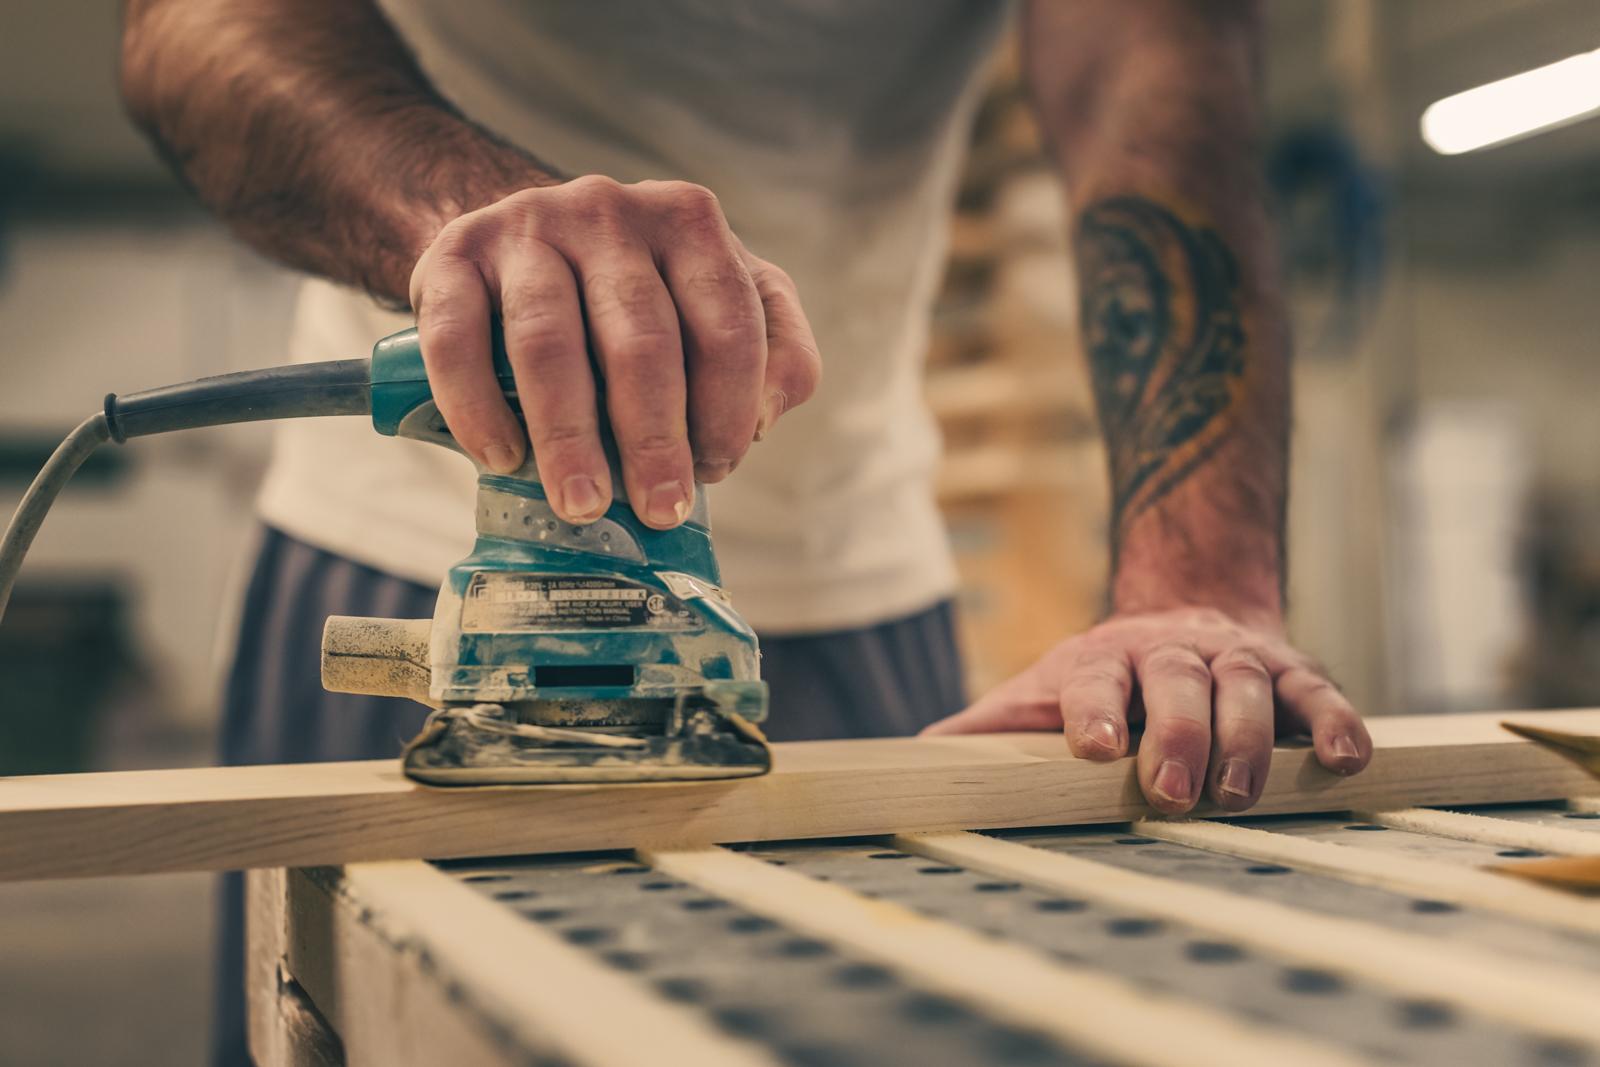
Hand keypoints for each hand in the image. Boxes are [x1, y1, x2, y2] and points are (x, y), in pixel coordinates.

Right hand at [409, 175, 821, 527]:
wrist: (522, 240)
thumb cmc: (636, 294)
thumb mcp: (722, 302)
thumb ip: (775, 353)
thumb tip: (760, 421)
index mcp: (689, 223)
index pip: (727, 322)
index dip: (727, 407)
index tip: (715, 470)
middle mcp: (609, 211)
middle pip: (640, 337)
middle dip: (653, 438)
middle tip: (657, 510)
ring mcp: (527, 227)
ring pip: (548, 341)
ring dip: (568, 436)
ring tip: (580, 503)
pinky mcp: (453, 255)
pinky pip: (457, 338)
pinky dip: (478, 405)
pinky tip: (501, 457)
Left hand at [920, 608, 1370, 813]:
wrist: (1186, 611)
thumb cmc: (1103, 683)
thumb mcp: (1037, 696)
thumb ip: (984, 731)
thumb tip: (908, 765)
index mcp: (1099, 662)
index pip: (1094, 681)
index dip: (1093, 711)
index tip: (1093, 747)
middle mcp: (1169, 652)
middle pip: (1176, 683)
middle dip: (1175, 734)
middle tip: (1171, 791)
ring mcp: (1234, 658)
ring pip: (1246, 687)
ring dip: (1247, 738)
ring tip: (1239, 793)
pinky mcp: (1293, 671)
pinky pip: (1319, 694)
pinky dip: (1336, 724)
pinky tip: (1346, 760)